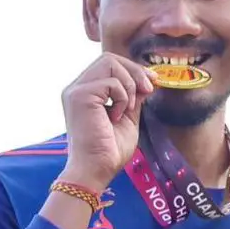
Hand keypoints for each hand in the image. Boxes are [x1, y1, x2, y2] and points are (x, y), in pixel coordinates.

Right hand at [60, 53, 155, 190]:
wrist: (96, 170)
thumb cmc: (109, 151)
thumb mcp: (128, 118)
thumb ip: (134, 98)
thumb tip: (147, 80)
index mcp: (87, 92)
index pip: (109, 64)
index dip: (133, 69)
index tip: (153, 82)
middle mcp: (77, 87)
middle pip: (109, 58)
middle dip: (135, 71)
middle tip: (149, 89)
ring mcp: (76, 90)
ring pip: (109, 63)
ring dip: (129, 84)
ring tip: (129, 108)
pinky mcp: (80, 96)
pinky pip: (111, 82)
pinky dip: (122, 97)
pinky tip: (117, 116)